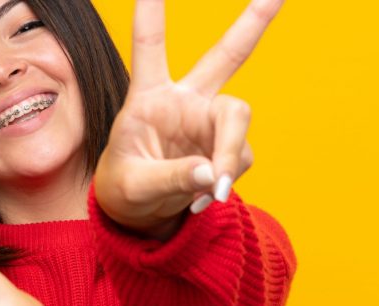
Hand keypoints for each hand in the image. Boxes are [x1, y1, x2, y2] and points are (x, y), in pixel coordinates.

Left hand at [93, 0, 282, 239]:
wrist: (140, 214)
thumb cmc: (126, 187)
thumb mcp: (135, 186)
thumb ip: (172, 177)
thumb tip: (214, 174)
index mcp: (149, 96)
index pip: (150, 46)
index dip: (151, 13)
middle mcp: (185, 100)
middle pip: (225, 56)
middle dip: (252, 24)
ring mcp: (209, 122)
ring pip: (238, 119)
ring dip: (229, 156)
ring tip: (212, 192)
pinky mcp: (226, 145)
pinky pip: (239, 159)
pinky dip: (226, 181)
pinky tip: (205, 198)